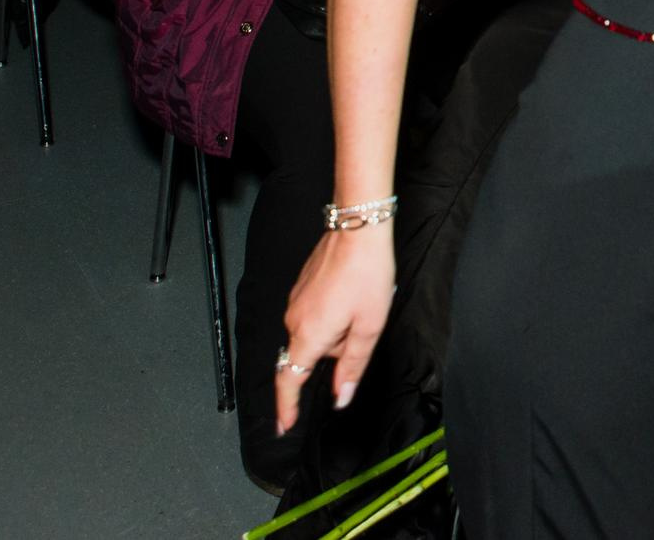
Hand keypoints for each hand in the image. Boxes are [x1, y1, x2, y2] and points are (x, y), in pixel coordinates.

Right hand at [275, 222, 395, 432]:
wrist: (358, 228)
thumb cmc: (367, 275)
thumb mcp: (369, 327)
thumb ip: (352, 366)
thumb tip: (341, 397)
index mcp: (309, 336)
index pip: (289, 381)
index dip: (286, 407)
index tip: (284, 425)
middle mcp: (294, 321)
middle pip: (311, 354)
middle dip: (336, 350)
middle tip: (362, 324)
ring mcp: (295, 302)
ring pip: (315, 333)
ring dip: (337, 329)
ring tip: (361, 303)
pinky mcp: (301, 287)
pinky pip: (314, 314)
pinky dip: (333, 313)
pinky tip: (352, 292)